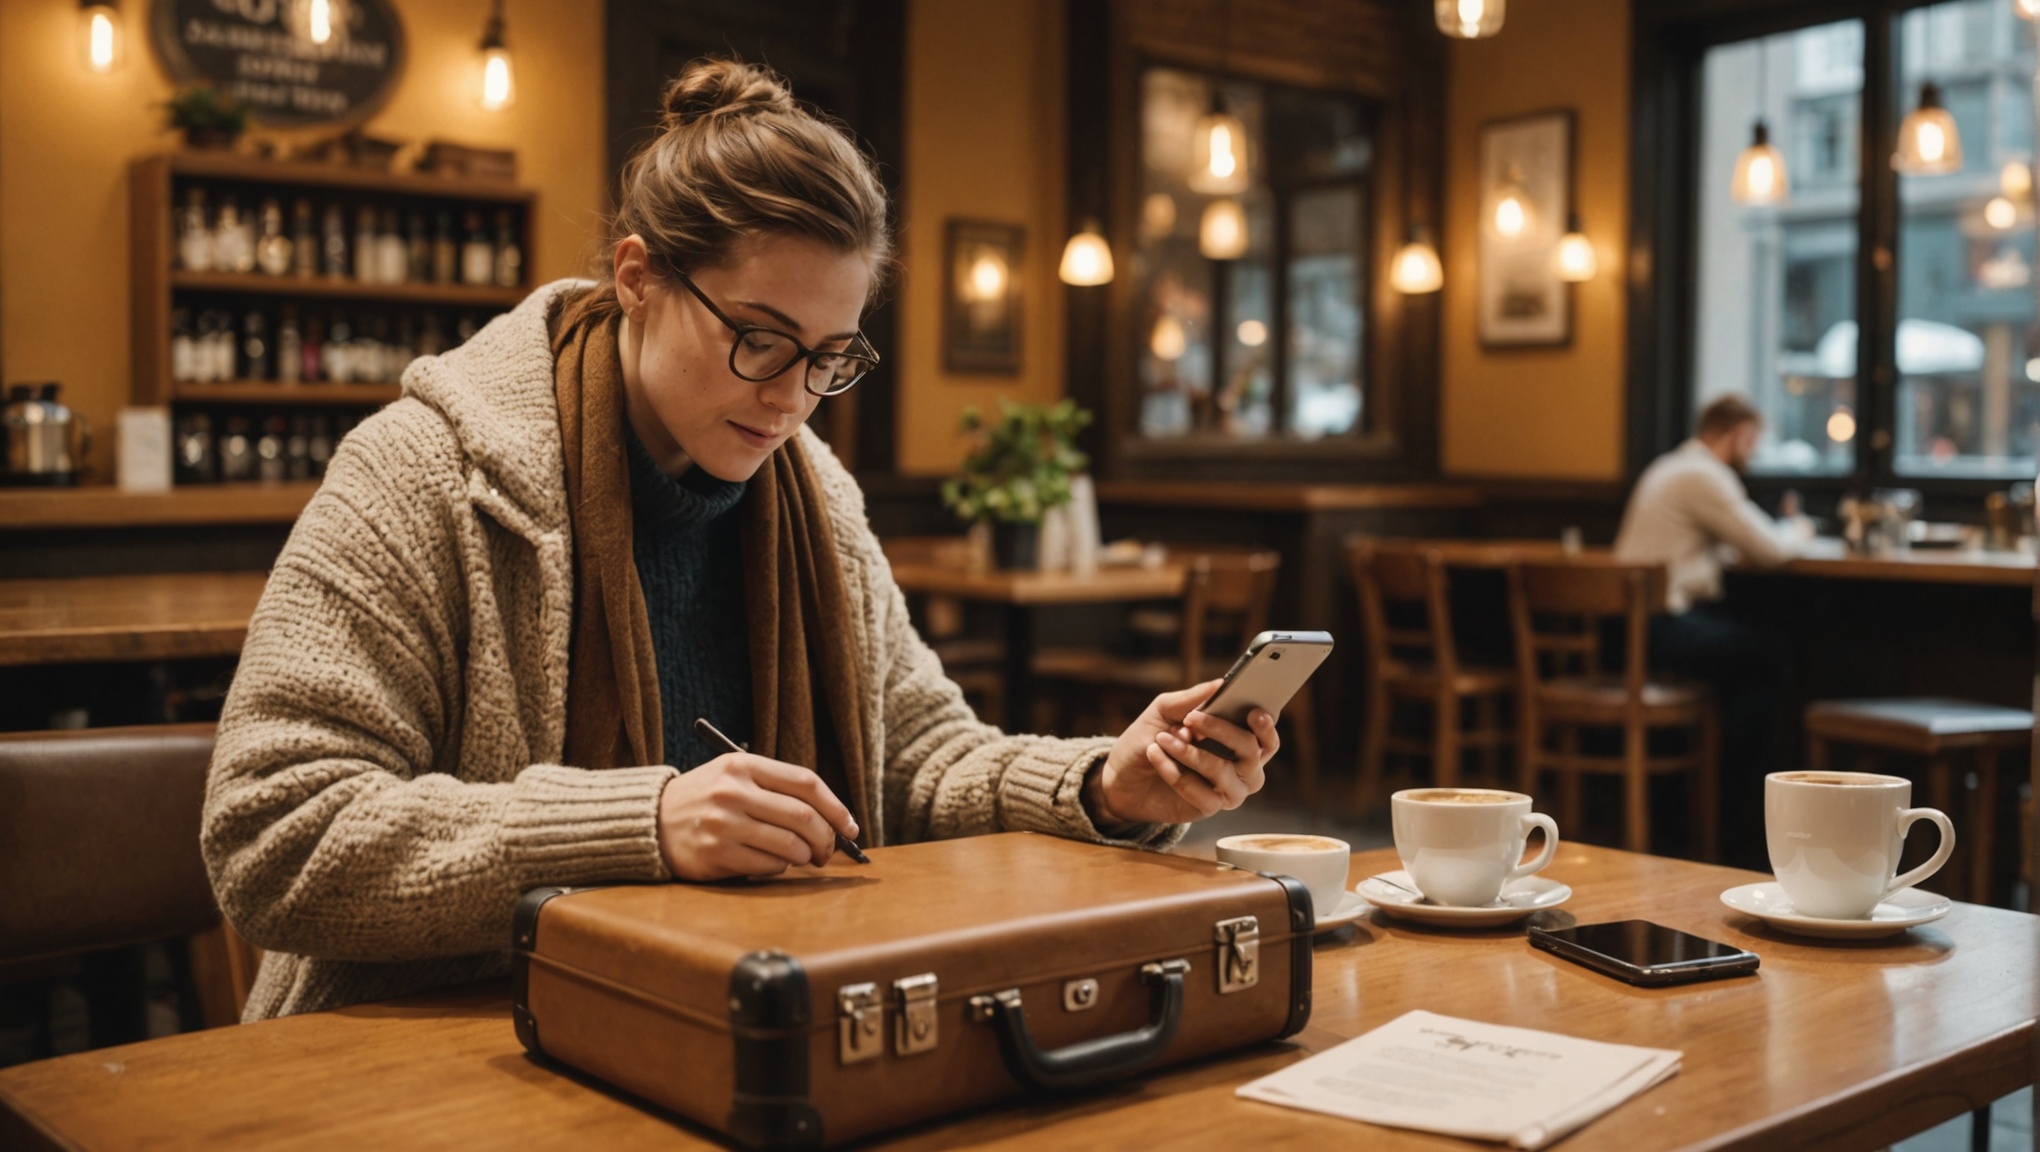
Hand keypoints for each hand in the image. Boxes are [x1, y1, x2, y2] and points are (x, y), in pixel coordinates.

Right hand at [656, 753, 858, 880]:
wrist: (651, 821)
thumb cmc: (705, 799)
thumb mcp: (735, 776)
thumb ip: (776, 788)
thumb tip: (832, 818)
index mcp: (743, 765)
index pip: (806, 782)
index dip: (836, 806)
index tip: (850, 825)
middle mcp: (733, 791)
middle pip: (803, 816)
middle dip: (826, 838)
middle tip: (829, 850)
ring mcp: (723, 824)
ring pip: (789, 845)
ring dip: (805, 856)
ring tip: (803, 857)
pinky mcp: (715, 854)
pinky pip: (768, 866)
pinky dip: (780, 868)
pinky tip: (772, 862)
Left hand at [1088, 680, 1278, 825]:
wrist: (1121, 775)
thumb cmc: (1151, 737)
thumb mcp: (1163, 711)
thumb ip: (1191, 699)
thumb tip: (1220, 684)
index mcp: (1238, 740)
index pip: (1265, 736)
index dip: (1265, 726)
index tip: (1253, 712)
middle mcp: (1241, 767)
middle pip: (1251, 752)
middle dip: (1221, 731)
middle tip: (1191, 718)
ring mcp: (1227, 790)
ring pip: (1225, 772)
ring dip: (1192, 753)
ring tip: (1163, 738)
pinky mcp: (1208, 808)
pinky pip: (1202, 794)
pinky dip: (1175, 772)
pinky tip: (1155, 756)